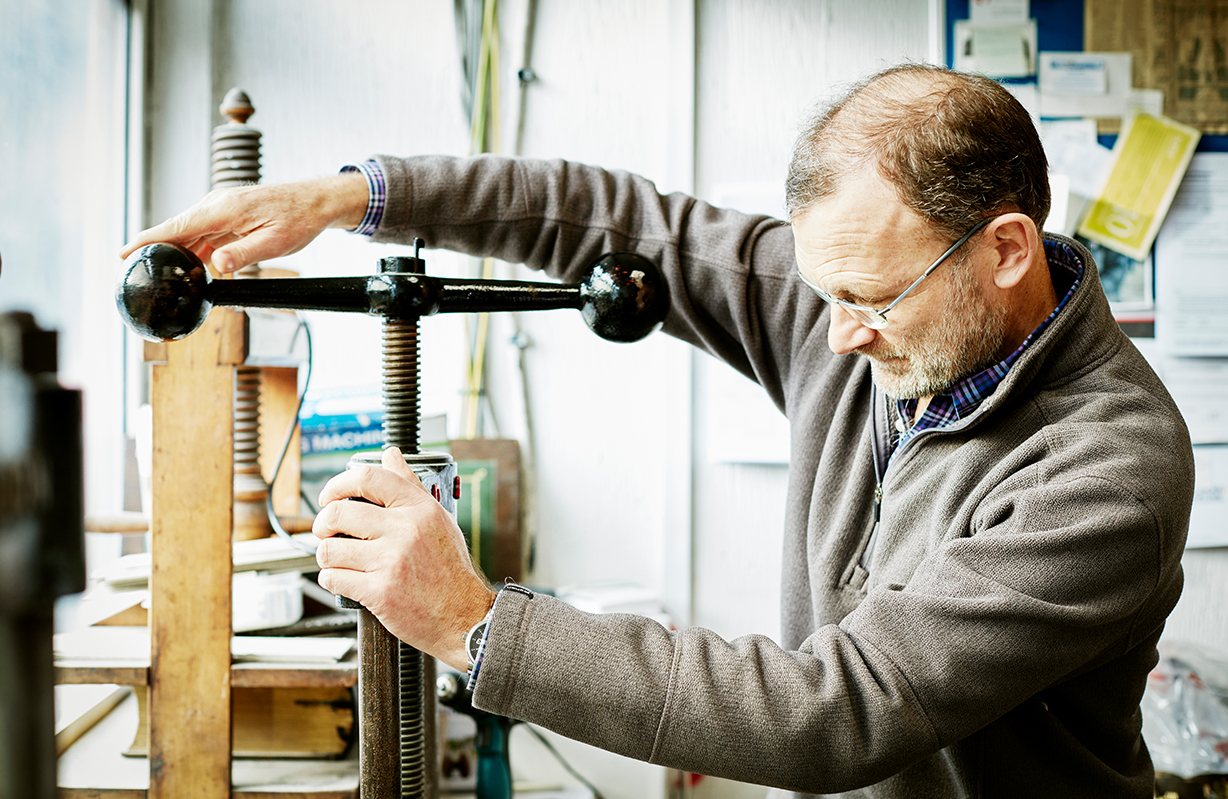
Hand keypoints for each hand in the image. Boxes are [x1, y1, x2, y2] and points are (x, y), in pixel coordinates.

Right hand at [119, 172, 368, 272]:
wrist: (316, 201)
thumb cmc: (298, 220)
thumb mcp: (275, 243)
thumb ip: (244, 254)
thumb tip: (217, 265)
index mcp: (224, 209)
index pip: (176, 227)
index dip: (147, 240)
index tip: (124, 252)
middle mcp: (217, 204)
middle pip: (176, 229)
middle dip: (153, 248)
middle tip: (134, 270)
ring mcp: (221, 206)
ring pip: (189, 231)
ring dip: (174, 250)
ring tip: (157, 272)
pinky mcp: (228, 212)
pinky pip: (203, 231)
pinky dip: (193, 247)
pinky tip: (189, 265)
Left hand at [312, 447, 495, 671]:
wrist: (464, 617)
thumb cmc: (450, 570)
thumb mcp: (437, 519)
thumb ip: (410, 486)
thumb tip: (391, 454)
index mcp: (419, 509)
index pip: (369, 478)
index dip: (338, 483)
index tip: (329, 495)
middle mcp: (405, 530)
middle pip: (338, 512)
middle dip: (322, 523)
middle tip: (325, 531)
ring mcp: (391, 561)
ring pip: (330, 548)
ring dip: (327, 555)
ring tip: (338, 559)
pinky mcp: (380, 592)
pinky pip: (334, 578)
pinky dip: (331, 579)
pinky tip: (343, 579)